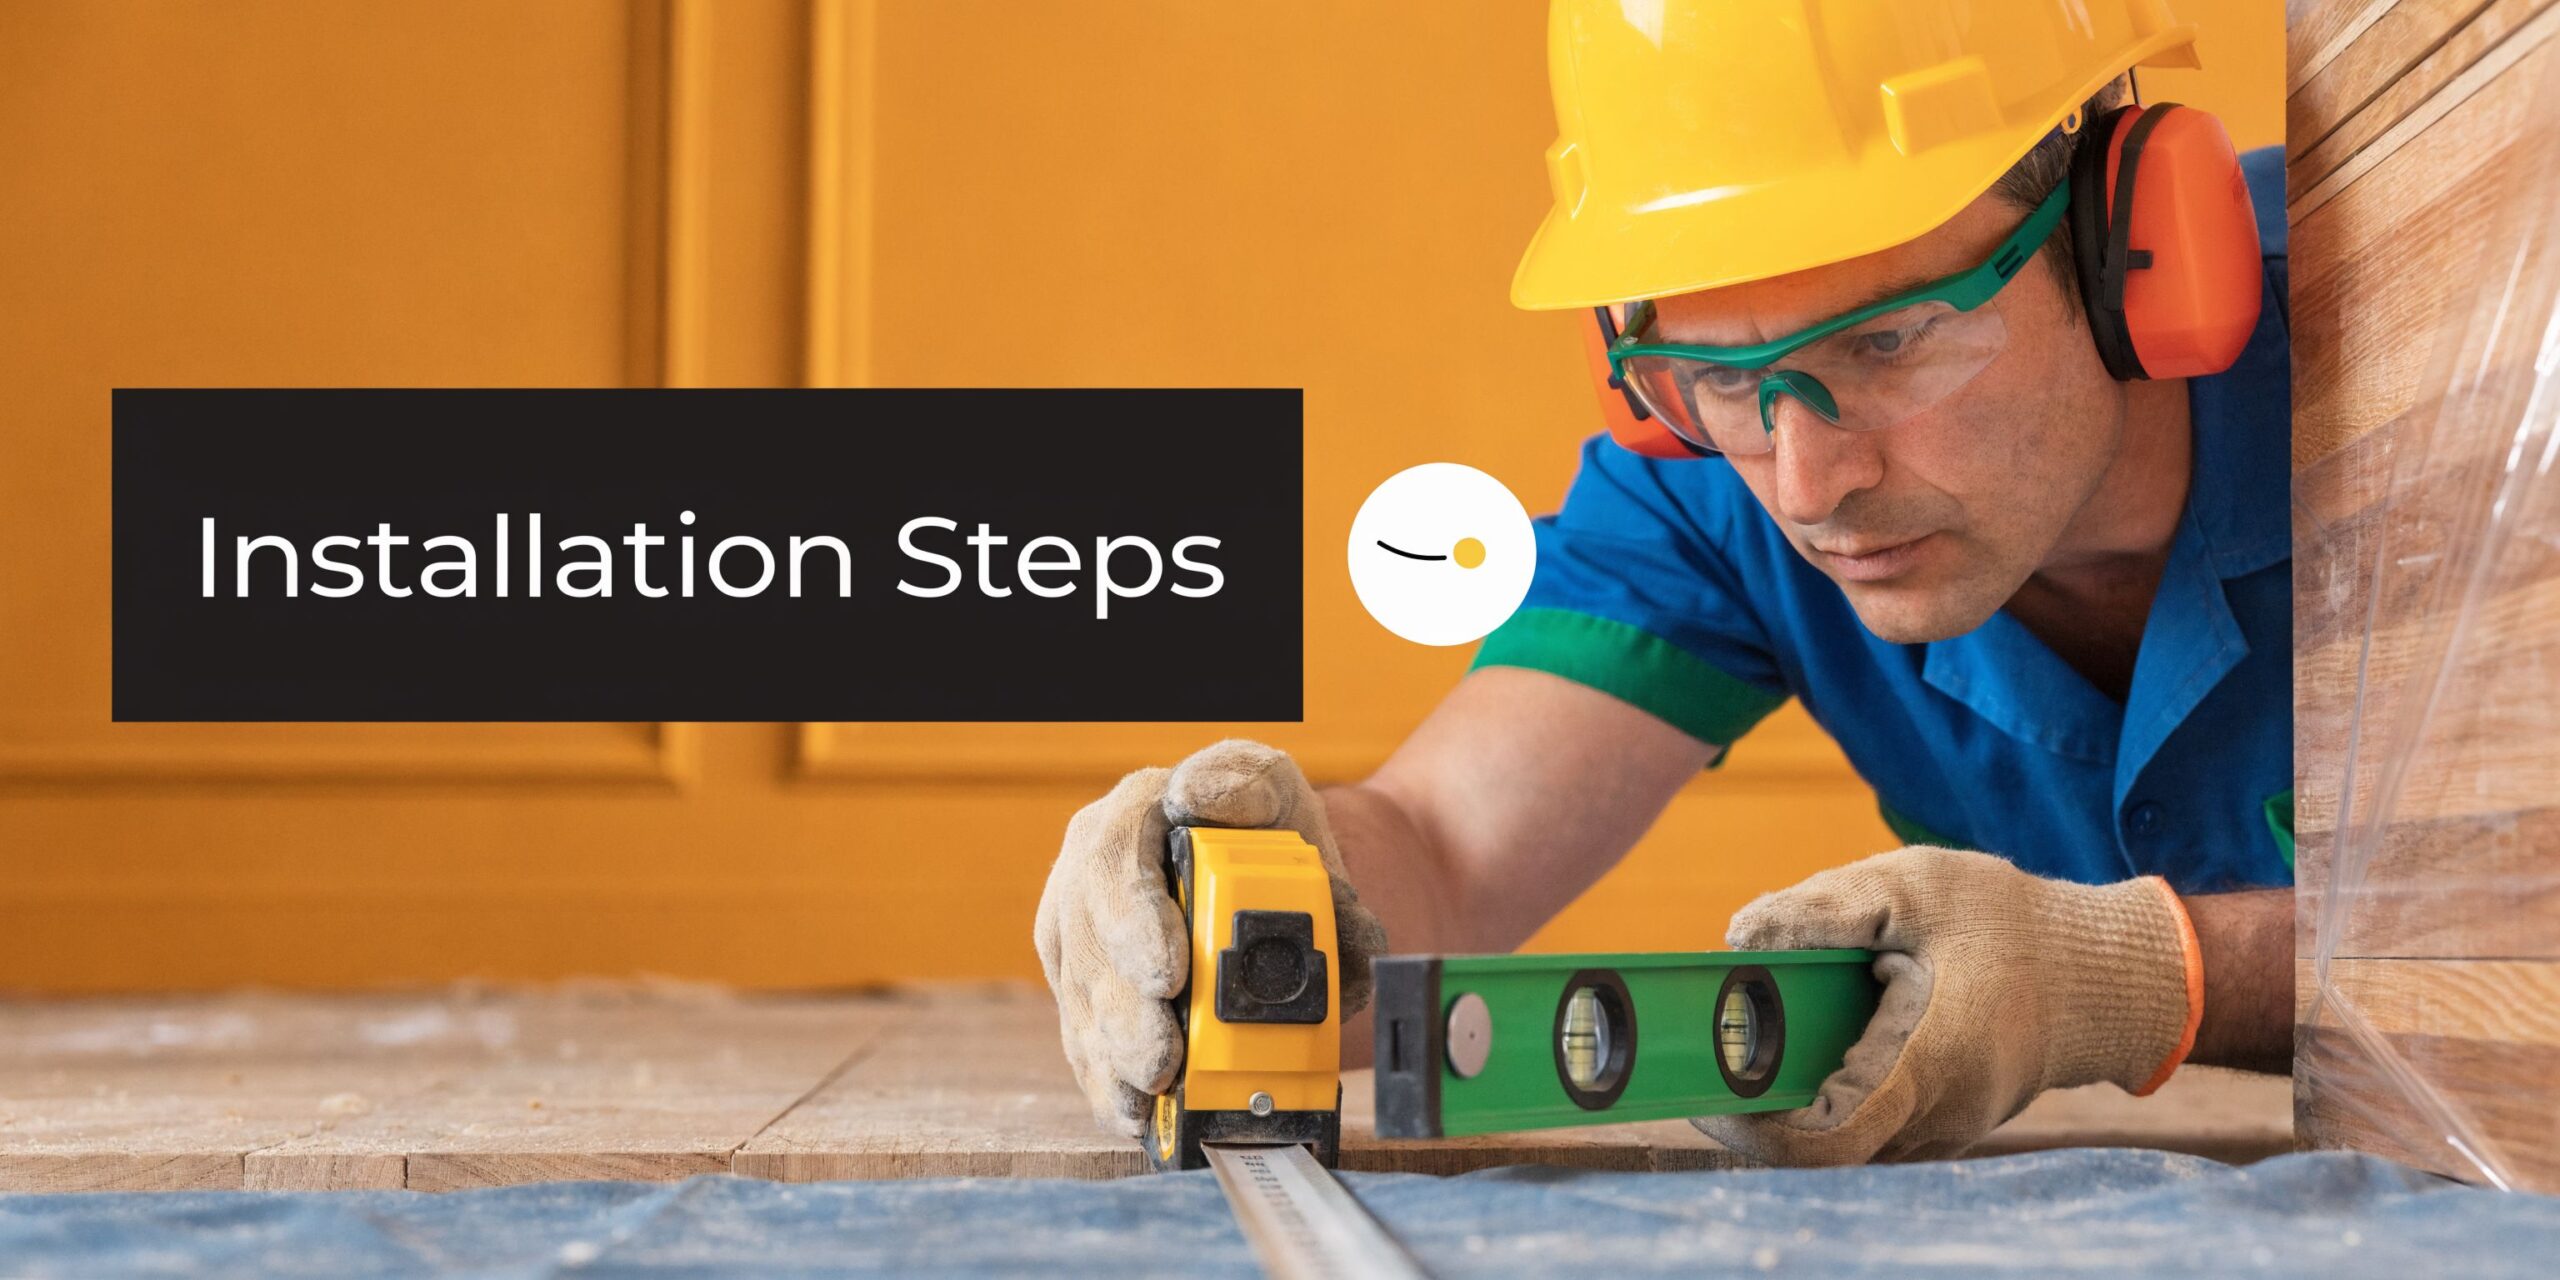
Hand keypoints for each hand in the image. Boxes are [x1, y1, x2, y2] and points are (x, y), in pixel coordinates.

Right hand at [1032, 739, 1388, 1136]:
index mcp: (1131, 816)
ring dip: (1115, 1061)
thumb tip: (1206, 796)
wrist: (1270, 869)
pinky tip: (1134, 1116)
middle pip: (1091, 949)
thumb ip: (1250, 786)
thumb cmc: (1264, 824)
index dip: (1135, 924)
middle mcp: (1089, 876)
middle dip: (1126, 1015)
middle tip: (1161, 1060)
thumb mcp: (1270, 787)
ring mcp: (1080, 937)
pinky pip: (1084, 1042)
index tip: (1169, 973)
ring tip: (1148, 1099)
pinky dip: (1109, 1086)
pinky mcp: (1082, 992)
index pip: (1114, 863)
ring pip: (1083, 1004)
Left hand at [1692, 847, 2199, 1164]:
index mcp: (1926, 1068)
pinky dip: (1828, 1088)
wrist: (2112, 975)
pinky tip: (1811, 1035)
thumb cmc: (2017, 926)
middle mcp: (1933, 1121)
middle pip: (1816, 1140)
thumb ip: (1823, 908)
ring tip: (1755, 1030)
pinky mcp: (1941, 1121)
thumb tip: (1738, 940)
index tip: (1705, 1083)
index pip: (1820, 1140)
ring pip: (1840, 1134)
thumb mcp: (1916, 887)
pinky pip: (1868, 1122)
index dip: (1749, 1123)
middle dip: (1757, 1096)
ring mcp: (1941, 1131)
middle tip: (1709, 1041)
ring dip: (1791, 1090)